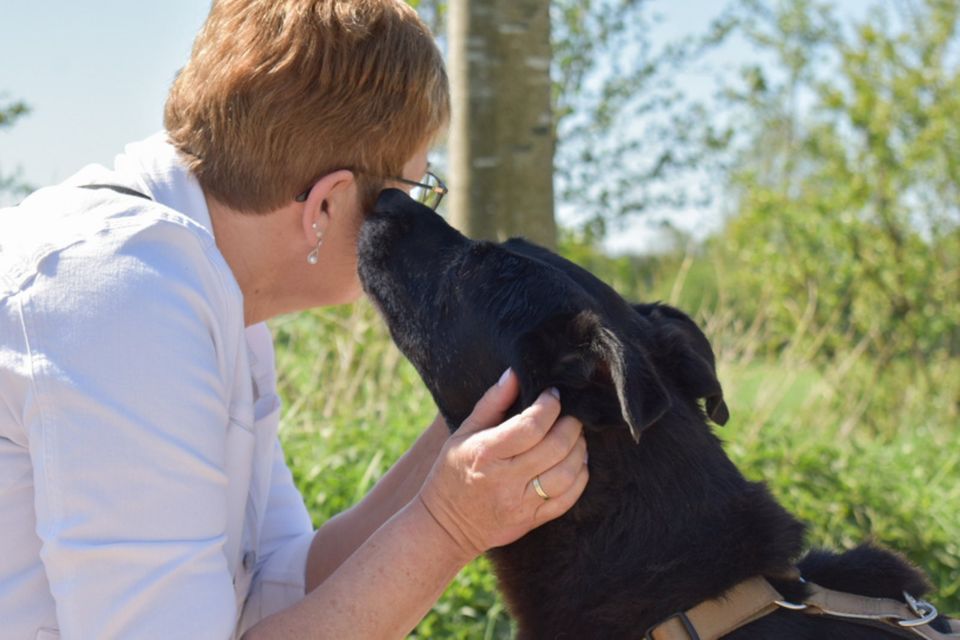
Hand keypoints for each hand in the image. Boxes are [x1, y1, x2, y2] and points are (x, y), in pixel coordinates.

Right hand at [418, 369, 588, 559]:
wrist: (444, 527)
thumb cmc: (452, 473)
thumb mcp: (463, 433)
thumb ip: (491, 402)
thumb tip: (515, 374)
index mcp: (486, 453)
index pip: (531, 426)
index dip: (550, 406)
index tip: (553, 395)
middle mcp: (505, 479)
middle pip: (556, 447)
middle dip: (571, 424)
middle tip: (571, 414)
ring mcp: (521, 503)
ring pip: (567, 473)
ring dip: (580, 449)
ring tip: (576, 437)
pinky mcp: (532, 521)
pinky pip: (568, 499)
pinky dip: (580, 477)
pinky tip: (576, 463)